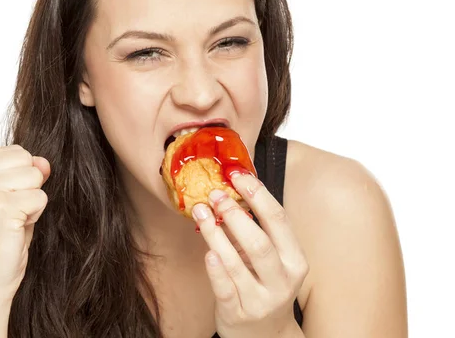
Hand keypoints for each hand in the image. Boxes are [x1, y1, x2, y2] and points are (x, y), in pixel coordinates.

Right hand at [0, 144, 50, 302]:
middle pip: (26, 159)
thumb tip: (44, 163)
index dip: (18, 178)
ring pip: (35, 176)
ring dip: (32, 201)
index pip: (16, 151)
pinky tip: (15, 229)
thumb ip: (25, 170)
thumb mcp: (10, 192)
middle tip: (8, 213)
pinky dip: (35, 215)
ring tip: (11, 220)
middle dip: (27, 187)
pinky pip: (40, 197)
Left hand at [192, 170, 307, 337]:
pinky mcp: (238, 314)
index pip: (279, 220)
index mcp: (295, 259)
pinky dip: (215, 269)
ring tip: (200, 212)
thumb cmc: (266, 285)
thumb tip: (233, 188)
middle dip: (235, 214)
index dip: (257, 194)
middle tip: (215, 194)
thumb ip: (258, 229)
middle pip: (260, 242)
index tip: (238, 175)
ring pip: (237, 263)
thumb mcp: (273, 259)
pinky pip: (225, 289)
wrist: (266, 335)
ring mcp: (261, 300)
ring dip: (215, 234)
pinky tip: (207, 251)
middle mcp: (282, 280)